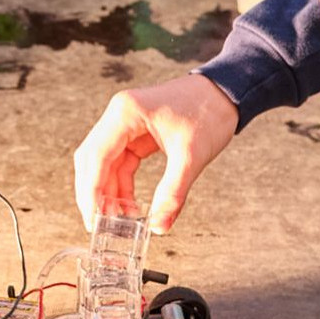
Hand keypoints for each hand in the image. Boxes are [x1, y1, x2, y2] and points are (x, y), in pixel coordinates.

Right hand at [74, 75, 236, 234]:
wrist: (227, 92)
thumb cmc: (210, 112)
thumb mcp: (191, 155)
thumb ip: (173, 193)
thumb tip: (159, 226)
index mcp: (126, 113)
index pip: (96, 156)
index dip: (92, 191)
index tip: (93, 219)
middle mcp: (119, 115)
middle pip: (92, 160)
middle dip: (95, 194)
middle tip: (100, 225)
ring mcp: (126, 123)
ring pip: (103, 163)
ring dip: (107, 191)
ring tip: (119, 220)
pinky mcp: (136, 132)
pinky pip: (120, 162)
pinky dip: (121, 184)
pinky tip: (128, 204)